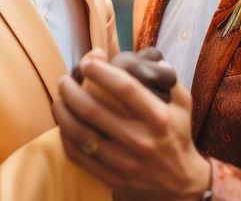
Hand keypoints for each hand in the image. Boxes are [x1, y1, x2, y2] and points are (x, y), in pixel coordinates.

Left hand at [53, 57, 210, 200]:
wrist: (181, 184)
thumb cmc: (178, 135)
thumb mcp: (182, 103)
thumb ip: (166, 77)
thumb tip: (144, 55)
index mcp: (158, 118)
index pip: (124, 88)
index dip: (101, 71)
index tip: (88, 61)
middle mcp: (140, 140)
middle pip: (93, 110)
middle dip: (72, 90)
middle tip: (64, 79)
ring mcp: (124, 162)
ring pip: (80, 134)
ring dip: (63, 112)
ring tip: (59, 98)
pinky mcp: (111, 177)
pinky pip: (78, 155)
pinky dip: (65, 136)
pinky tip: (63, 122)